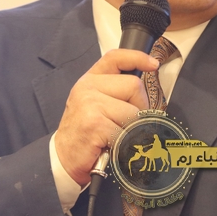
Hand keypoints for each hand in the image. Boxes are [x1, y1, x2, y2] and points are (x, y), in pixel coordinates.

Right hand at [54, 49, 157, 185]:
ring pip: (134, 111)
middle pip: (134, 86)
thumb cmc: (84, 132)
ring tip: (116, 135)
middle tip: (125, 123)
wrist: (63, 158)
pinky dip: (126, 143)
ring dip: (132, 128)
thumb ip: (114, 92)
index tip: (153, 64)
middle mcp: (88, 88)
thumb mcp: (95, 104)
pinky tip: (112, 145)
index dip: (137, 57)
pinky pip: (127, 131)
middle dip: (139, 107)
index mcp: (90, 80)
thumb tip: (144, 93)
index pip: (115, 58)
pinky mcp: (96, 124)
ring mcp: (90, 104)